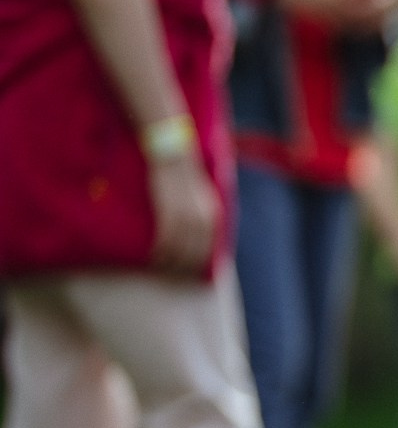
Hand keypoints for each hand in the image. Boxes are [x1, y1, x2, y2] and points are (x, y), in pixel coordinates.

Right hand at [145, 153, 218, 274]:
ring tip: (159, 268)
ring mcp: (187, 215)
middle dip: (184, 267)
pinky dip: (160, 252)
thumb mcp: (201, 193)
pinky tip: (154, 257)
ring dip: (170, 262)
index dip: (200, 263)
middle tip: (171, 274)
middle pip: (195, 253)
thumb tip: (197, 228)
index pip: (210, 248)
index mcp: (213, 215)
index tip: (190, 273)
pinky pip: (166, 239)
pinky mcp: (170, 211)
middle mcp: (204, 218)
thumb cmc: (183, 171)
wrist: (173, 152)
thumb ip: (201, 211)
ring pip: (180, 249)